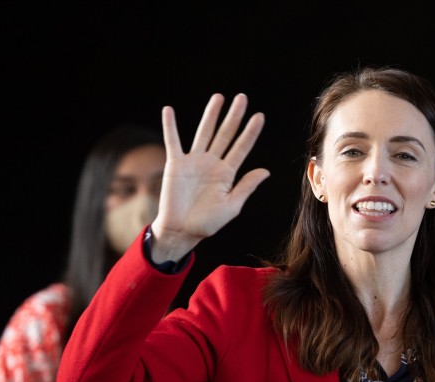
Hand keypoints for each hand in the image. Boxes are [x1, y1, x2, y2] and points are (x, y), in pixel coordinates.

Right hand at [150, 93, 270, 262]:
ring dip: (210, 115)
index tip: (259, 116)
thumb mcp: (231, 206)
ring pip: (204, 133)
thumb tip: (266, 171)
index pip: (241, 148)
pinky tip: (168, 110)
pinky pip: (173, 142)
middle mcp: (212, 163)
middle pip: (225, 135)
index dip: (250, 133)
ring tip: (218, 97)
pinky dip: (170, 126)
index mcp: (227, 174)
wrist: (181, 231)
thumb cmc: (206, 223)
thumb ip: (246, 187)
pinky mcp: (176, 164)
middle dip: (234, 117)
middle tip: (242, 98)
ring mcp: (194, 161)